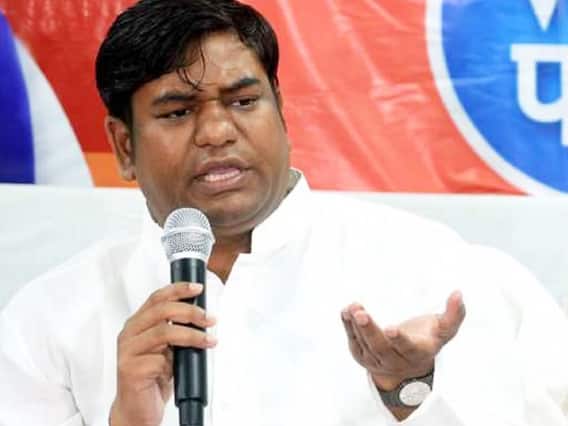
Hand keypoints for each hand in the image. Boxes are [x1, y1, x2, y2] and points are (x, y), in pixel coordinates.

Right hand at [110, 282, 216, 425]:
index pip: (157, 298)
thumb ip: (176, 330)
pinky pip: (159, 360)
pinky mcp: (130, 369)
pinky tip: (178, 369)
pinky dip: (175, 363)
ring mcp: (128, 351)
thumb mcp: (168, 348)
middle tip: (209, 319)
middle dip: (191, 312)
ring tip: (208, 341)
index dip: (178, 289)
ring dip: (192, 335)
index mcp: (138, 324)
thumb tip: (203, 317)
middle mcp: (130, 334)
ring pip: (164, 332)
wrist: (137, 410)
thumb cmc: (153, 377)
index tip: (198, 288)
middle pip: (162, 310)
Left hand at [341, 291, 465, 390]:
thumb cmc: (426, 340)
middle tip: (361, 314)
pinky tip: (346, 312)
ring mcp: (376, 360)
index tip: (390, 329)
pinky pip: (353, 341)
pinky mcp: (362, 355)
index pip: (408, 348)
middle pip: (380, 348)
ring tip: (353, 307)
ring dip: (356, 326)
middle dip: (370, 330)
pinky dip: (348, 327)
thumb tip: (458, 293)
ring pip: (365, 344)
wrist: (406, 368)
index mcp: (417, 353)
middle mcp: (395, 360)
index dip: (399, 340)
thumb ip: (454, 314)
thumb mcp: (443, 330)